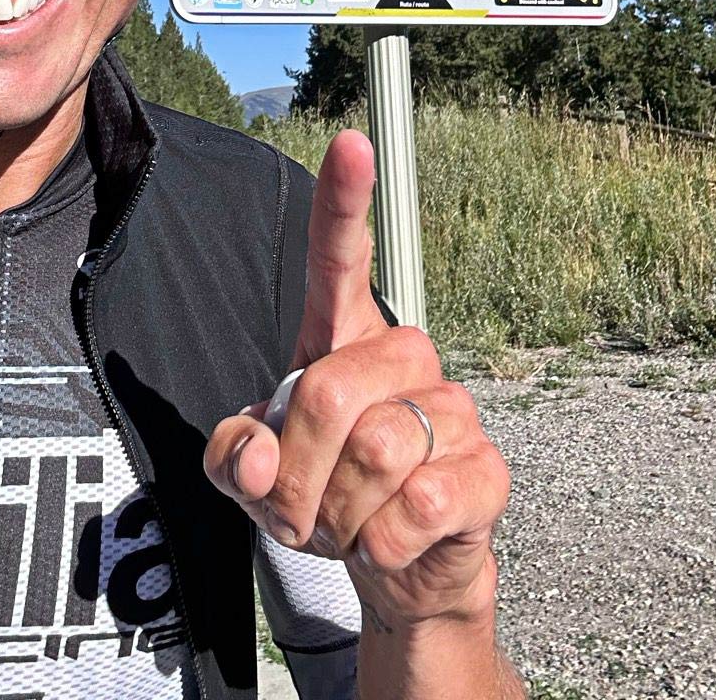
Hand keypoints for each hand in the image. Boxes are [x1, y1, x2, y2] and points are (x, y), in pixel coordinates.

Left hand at [203, 131, 510, 631]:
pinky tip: (390, 541)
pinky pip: (420, 504)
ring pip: (375, 452)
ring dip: (337, 514)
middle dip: (295, 472)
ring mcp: (451, 411)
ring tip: (348, 523)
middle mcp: (403, 358)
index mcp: (341, 339)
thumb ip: (230, 455)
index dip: (344, 203)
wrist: (395, 569)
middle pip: (331, 393)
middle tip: (301, 507)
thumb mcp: (252, 475)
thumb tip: (252, 456)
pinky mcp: (485, 472)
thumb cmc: (323, 495)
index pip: (339, 259)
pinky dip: (384, 543)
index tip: (351, 145)